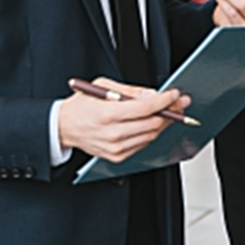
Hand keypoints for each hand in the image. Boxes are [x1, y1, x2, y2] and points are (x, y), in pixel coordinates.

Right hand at [58, 78, 189, 161]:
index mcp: (108, 114)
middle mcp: (113, 133)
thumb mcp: (102, 87)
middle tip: (180, 102)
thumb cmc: (82, 105)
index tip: (175, 94)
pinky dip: (150, 133)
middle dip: (170, 112)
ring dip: (163, 123)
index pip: (146, 108)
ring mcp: (116, 147)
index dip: (165, 101)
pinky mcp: (117, 156)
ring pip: (151, 135)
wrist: (64, 127)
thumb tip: (152, 94)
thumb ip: (130, 90)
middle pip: (153, 124)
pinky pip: (143, 144)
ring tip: (169, 112)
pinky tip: (152, 123)